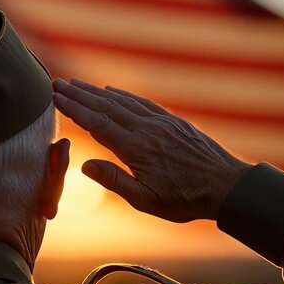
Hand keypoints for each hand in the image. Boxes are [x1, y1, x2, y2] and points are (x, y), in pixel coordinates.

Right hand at [53, 78, 251, 222]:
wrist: (227, 186)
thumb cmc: (185, 200)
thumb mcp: (146, 200)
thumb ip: (114, 180)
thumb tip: (85, 165)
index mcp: (136, 149)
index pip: (97, 124)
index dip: (74, 109)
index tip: (56, 98)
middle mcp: (146, 129)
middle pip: (105, 106)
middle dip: (79, 94)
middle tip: (58, 83)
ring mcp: (160, 122)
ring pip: (122, 101)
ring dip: (96, 91)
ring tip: (77, 83)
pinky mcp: (172, 121)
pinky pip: (142, 102)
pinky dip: (123, 94)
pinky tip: (112, 90)